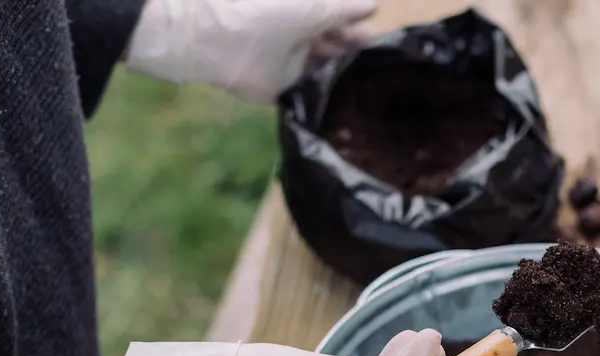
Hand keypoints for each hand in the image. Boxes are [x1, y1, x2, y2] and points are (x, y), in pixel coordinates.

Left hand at [125, 0, 376, 102]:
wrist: (215, 41)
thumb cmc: (265, 13)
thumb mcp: (312, 7)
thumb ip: (345, 9)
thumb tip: (375, 4)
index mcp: (307, 11)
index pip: (341, 17)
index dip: (361, 24)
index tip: (384, 35)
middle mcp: (302, 36)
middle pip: (337, 44)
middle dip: (356, 48)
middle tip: (379, 58)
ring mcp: (293, 63)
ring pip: (327, 69)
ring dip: (345, 72)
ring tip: (367, 78)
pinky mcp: (284, 89)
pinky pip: (311, 93)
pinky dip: (327, 96)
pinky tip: (348, 102)